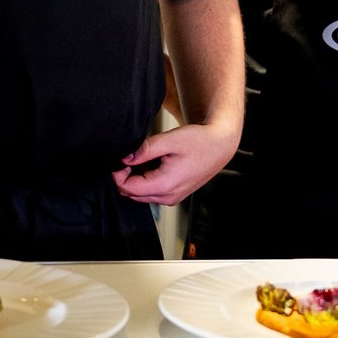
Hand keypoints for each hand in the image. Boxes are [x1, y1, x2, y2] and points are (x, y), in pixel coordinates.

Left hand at [112, 121, 238, 204]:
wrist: (220, 145)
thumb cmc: (199, 141)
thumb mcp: (169, 140)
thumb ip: (144, 150)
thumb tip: (124, 158)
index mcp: (165, 185)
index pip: (128, 188)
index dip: (118, 174)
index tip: (121, 158)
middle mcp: (168, 197)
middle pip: (132, 194)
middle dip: (125, 176)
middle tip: (132, 156)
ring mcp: (172, 198)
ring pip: (141, 194)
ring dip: (136, 178)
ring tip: (147, 158)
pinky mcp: (175, 194)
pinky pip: (152, 192)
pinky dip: (147, 180)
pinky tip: (155, 163)